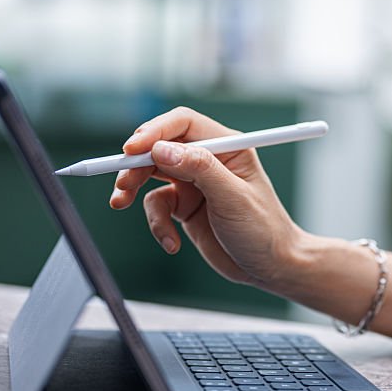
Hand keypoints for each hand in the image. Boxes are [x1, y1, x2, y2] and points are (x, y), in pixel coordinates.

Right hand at [108, 107, 306, 290]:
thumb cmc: (264, 229)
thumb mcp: (233, 198)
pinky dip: (157, 223)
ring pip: (151, 173)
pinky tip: (171, 243)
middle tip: (122, 184)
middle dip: (136, 163)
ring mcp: (195, 182)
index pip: (183, 124)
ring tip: (121, 202)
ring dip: (133, 188)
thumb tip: (162, 149)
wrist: (270, 267)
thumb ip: (199, 168)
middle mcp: (209, 160)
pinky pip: (157, 206)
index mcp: (228, 147)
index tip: (132, 149)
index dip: (155, 131)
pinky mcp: (185, 205)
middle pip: (160, 147)